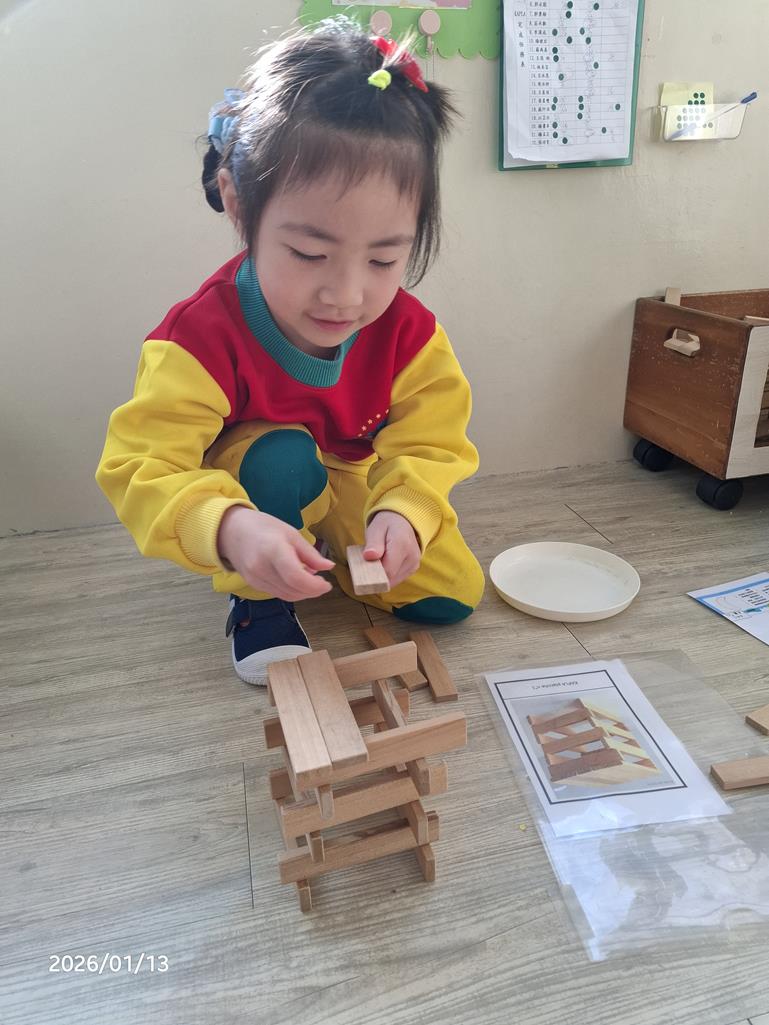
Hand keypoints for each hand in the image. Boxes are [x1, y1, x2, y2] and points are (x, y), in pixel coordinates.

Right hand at [217, 507, 333, 600]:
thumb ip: (310, 553)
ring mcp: (255, 579)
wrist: (231, 531)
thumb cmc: (263, 527)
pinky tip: (296, 580)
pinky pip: (278, 593)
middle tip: (322, 583)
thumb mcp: (291, 533)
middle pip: (293, 590)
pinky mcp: (253, 585)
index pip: (296, 577)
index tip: (326, 584)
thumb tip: (328, 566)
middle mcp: (262, 568)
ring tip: (310, 580)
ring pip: (286, 596)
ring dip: (303, 593)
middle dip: (312, 591)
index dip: (315, 586)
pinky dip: (291, 590)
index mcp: (273, 550)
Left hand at [363, 511, 420, 590]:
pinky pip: (396, 578)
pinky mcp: (413, 568)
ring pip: (393, 580)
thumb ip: (373, 543)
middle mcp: (412, 556)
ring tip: (376, 561)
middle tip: (367, 563)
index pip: (387, 570)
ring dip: (381, 575)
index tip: (362, 567)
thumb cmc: (386, 524)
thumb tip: (369, 556)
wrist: (402, 521)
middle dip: (375, 575)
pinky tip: (383, 564)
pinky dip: (387, 575)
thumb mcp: (376, 528)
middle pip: (390, 577)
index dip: (372, 573)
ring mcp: (414, 564)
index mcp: (402, 544)